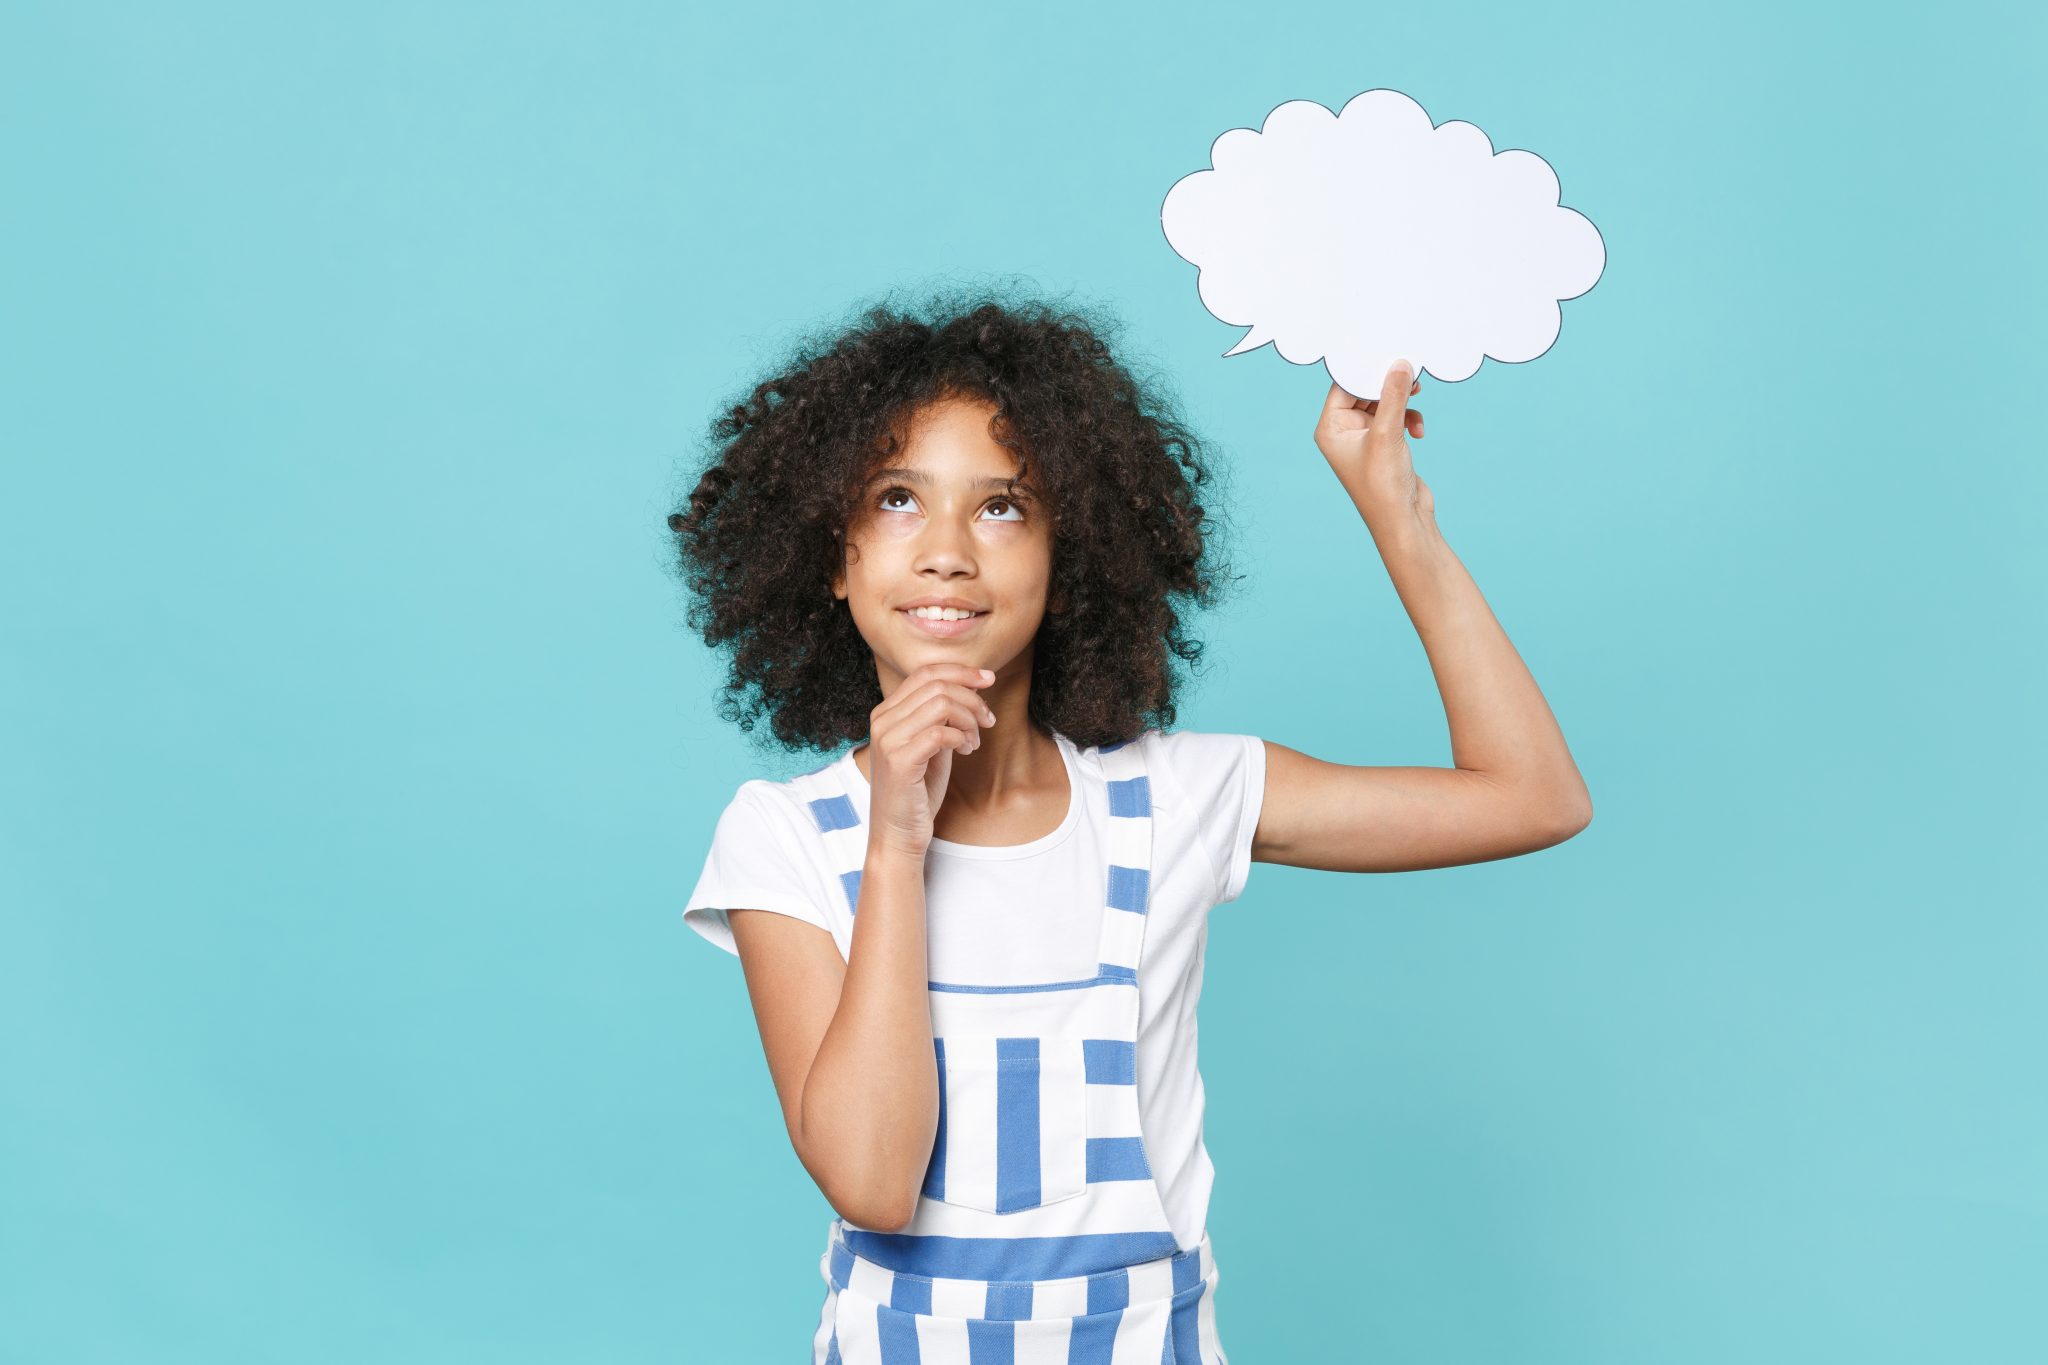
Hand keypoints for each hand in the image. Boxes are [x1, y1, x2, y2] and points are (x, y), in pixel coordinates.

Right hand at [865, 662, 997, 858]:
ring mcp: (887, 739)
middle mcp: (882, 720)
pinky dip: (961, 737)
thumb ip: (942, 717)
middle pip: (936, 684)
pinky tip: (966, 751)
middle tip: (988, 720)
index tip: (988, 679)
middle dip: (972, 697)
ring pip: (941, 704)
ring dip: (969, 719)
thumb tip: (971, 688)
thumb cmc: (917, 790)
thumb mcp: (932, 745)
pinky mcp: (898, 761)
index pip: (925, 672)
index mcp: (886, 712)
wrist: (899, 833)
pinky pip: (940, 733)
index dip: (960, 671)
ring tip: (975, 741)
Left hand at [1313, 361, 1432, 526]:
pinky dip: (1409, 418)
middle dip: (1388, 384)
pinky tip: (1418, 430)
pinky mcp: (1384, 445)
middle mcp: (1343, 432)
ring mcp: (1364, 439)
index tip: (1387, 355)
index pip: (1343, 387)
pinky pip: (1396, 418)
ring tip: (1419, 396)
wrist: (1404, 520)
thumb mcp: (1388, 433)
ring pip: (1384, 404)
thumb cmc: (1383, 486)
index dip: (1364, 370)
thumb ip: (1393, 396)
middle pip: (1364, 392)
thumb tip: (1400, 364)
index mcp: (1330, 429)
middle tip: (1410, 372)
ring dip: (1402, 401)